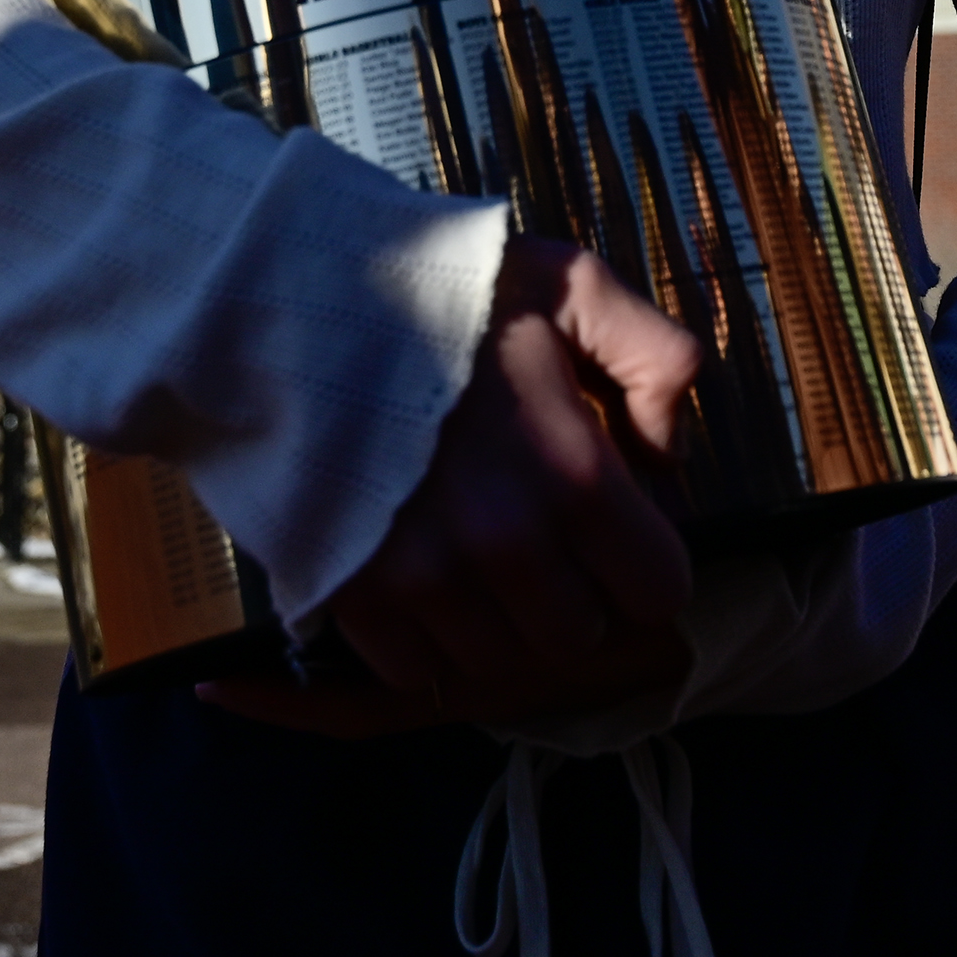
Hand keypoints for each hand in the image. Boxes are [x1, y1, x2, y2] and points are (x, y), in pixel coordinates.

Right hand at [201, 238, 701, 736]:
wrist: (286, 302)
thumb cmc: (438, 288)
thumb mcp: (572, 283)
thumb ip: (657, 354)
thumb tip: (670, 454)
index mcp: (572, 474)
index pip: (657, 592)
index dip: (646, 561)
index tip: (618, 529)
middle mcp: (505, 547)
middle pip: (578, 638)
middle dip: (575, 593)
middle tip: (544, 537)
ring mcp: (424, 581)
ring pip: (501, 664)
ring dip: (501, 623)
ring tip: (481, 557)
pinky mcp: (354, 597)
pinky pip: (417, 673)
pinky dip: (427, 641)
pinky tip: (423, 577)